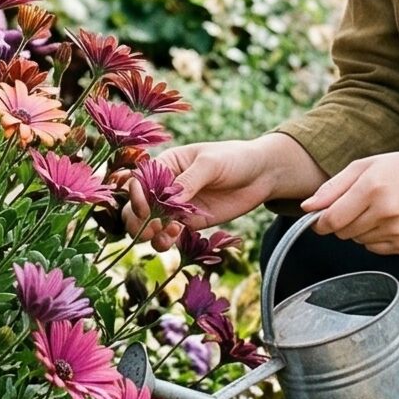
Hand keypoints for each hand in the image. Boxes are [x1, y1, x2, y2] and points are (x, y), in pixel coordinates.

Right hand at [121, 134, 319, 252]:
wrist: (262, 174)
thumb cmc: (234, 158)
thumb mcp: (211, 164)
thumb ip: (189, 181)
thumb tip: (170, 200)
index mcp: (166, 164)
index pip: (139, 180)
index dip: (136, 195)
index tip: (144, 207)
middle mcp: (166, 187)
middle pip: (139, 206)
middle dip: (138, 219)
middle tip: (151, 227)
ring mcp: (178, 207)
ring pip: (150, 224)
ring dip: (150, 233)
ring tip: (165, 234)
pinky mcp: (191, 223)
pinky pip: (170, 235)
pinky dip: (166, 239)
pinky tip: (175, 236)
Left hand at [299, 151, 398, 255]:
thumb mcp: (364, 166)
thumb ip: (333, 187)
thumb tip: (306, 207)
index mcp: (372, 188)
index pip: (332, 218)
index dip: (321, 221)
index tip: (320, 217)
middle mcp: (386, 211)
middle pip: (343, 232)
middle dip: (341, 222)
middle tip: (356, 206)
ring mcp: (398, 231)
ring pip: (357, 241)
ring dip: (358, 229)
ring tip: (375, 210)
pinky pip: (374, 249)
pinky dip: (374, 238)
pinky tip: (387, 221)